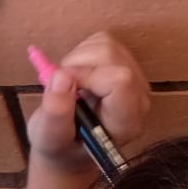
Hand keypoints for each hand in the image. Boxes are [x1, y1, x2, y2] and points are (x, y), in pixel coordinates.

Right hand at [12, 31, 149, 188]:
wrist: (72, 146)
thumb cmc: (61, 146)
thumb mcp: (49, 138)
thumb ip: (56, 113)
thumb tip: (62, 76)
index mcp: (126, 121)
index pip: (120, 80)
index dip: (85, 75)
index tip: (64, 87)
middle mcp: (139, 99)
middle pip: (110, 56)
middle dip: (77, 66)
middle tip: (63, 88)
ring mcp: (136, 79)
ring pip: (106, 44)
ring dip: (78, 59)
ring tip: (71, 86)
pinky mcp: (127, 64)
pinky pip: (103, 41)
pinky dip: (83, 53)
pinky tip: (78, 77)